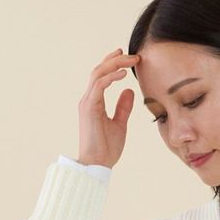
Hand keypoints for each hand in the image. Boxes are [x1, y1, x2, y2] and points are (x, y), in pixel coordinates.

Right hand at [77, 49, 139, 166]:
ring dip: (114, 64)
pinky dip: (111, 77)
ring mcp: (87, 102)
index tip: (126, 57)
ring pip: (98, 74)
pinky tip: (124, 74)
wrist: (97, 165)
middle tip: (132, 55)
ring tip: (130, 60)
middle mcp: (88, 99)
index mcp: (94, 102)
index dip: (112, 64)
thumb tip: (129, 90)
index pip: (101, 76)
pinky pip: (99, 86)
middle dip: (115, 59)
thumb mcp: (120, 124)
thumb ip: (123, 107)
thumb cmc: (106, 149)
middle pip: (99, 70)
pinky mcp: (89, 108)